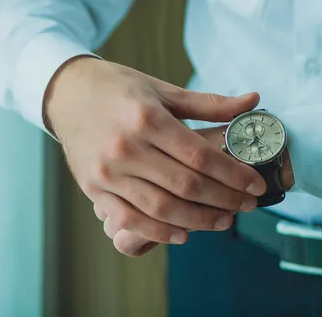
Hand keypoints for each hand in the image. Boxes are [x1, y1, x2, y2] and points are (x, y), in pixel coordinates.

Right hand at [45, 56, 265, 255]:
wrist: (66, 94)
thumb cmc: (119, 88)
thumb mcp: (163, 89)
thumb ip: (208, 104)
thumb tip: (252, 102)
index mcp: (147, 118)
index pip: (201, 156)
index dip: (234, 175)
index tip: (256, 185)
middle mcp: (126, 148)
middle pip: (186, 185)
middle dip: (225, 199)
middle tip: (249, 205)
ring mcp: (108, 172)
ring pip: (162, 208)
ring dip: (199, 220)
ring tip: (225, 220)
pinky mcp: (94, 189)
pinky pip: (131, 219)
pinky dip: (160, 231)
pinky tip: (184, 233)